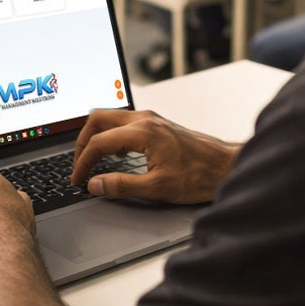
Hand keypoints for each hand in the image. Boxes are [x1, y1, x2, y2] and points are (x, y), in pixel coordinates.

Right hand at [70, 109, 239, 204]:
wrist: (226, 166)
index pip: (98, 143)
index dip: (82, 163)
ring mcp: (151, 119)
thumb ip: (121, 185)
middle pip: (97, 119)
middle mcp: (144, 119)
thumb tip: (95, 184)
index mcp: (142, 132)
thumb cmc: (200, 176)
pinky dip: (110, 135)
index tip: (77, 179)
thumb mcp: (158, 188)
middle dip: (82, 142)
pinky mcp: (156, 124)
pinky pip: (123, 121)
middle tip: (78, 165)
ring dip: (96, 136)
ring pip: (109, 117)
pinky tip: (114, 155)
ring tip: (91, 160)